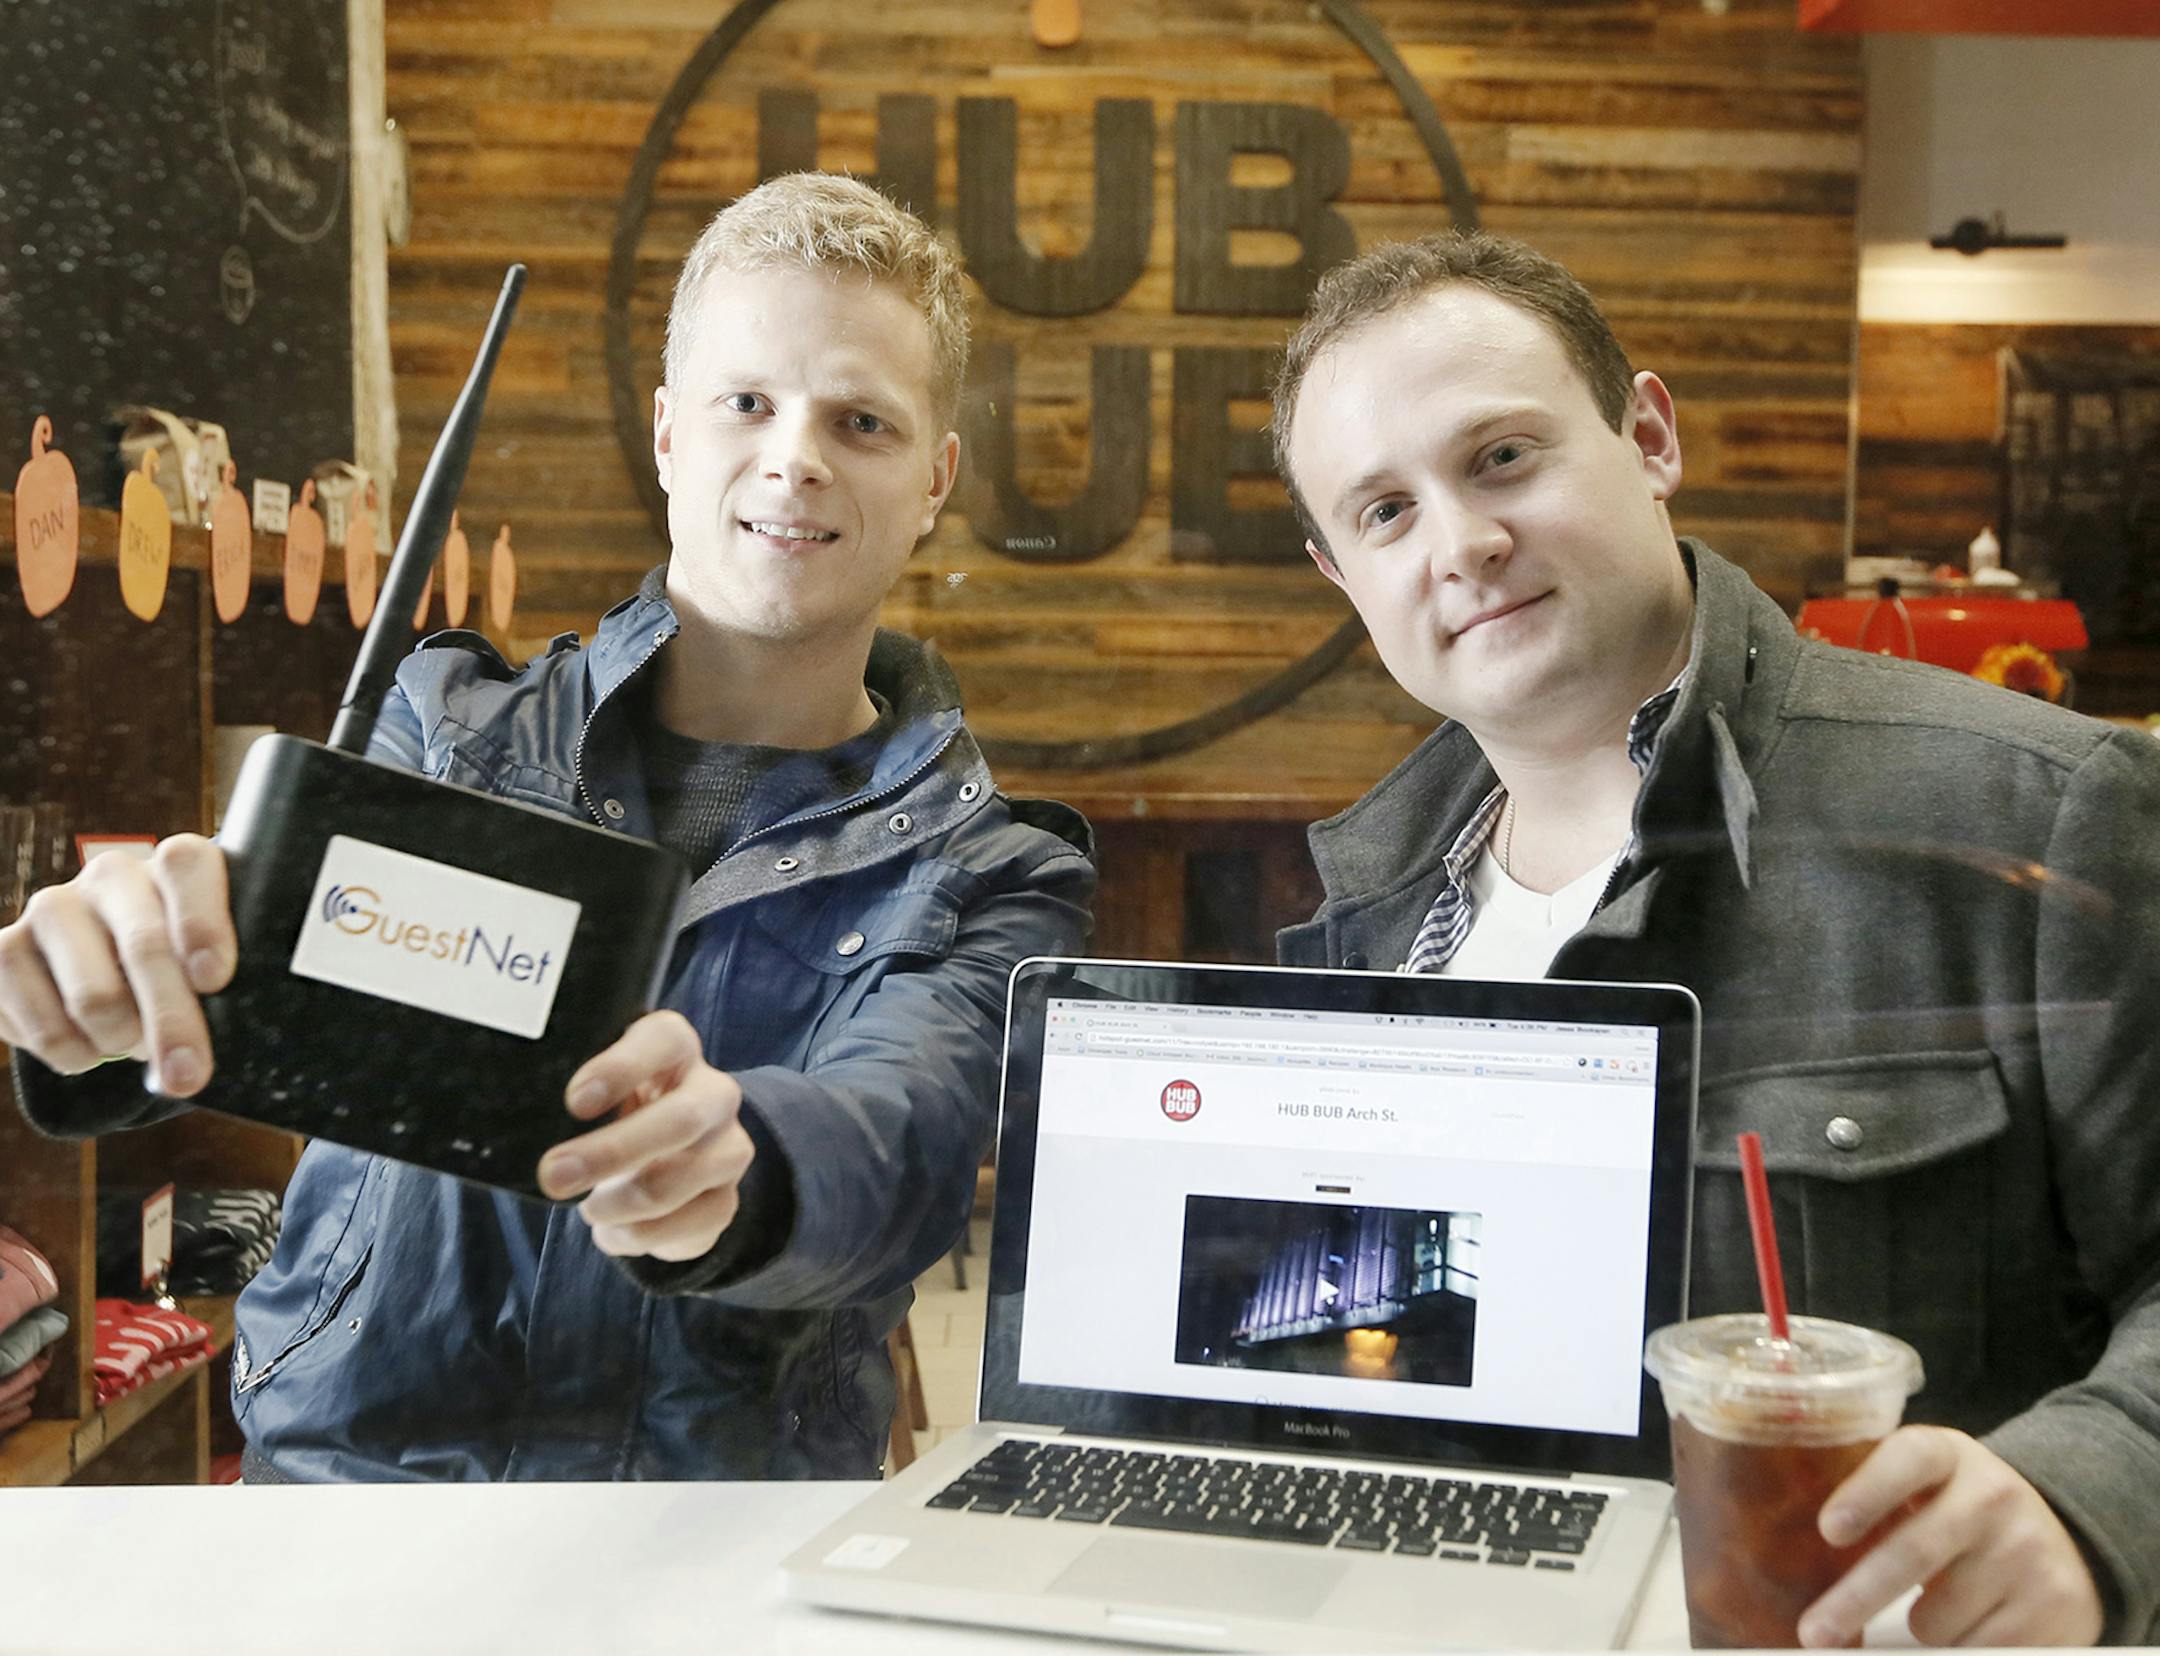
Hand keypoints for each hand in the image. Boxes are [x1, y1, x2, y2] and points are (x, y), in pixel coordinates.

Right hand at [0, 835, 234, 1094]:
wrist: (107, 971)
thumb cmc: (182, 968)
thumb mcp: (215, 965)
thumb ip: (223, 983)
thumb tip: (218, 1035)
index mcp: (176, 864)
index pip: (187, 868)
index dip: (201, 922)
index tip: (214, 980)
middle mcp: (112, 874)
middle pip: (145, 947)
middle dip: (172, 1021)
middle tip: (188, 1076)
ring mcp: (53, 908)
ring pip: (93, 997)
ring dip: (120, 1041)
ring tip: (130, 1042)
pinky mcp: (6, 950)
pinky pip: (42, 1026)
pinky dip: (75, 1054)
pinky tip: (88, 1045)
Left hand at [538, 1010, 753, 1261]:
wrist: (663, 1159)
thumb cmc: (612, 1113)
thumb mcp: (592, 1090)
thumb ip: (565, 1095)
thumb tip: (513, 1124)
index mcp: (674, 1048)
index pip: (662, 1041)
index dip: (621, 1069)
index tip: (573, 1102)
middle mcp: (713, 1092)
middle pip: (680, 1119)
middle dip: (611, 1153)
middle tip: (553, 1176)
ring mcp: (728, 1147)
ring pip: (679, 1180)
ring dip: (620, 1204)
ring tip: (588, 1209)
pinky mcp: (728, 1199)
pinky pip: (687, 1225)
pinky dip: (638, 1235)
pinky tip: (614, 1229)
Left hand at [1799, 1425, 2103, 1647]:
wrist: (2062, 1535)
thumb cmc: (1956, 1509)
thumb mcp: (1924, 1482)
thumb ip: (1873, 1497)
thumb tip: (1792, 1557)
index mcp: (1947, 1453)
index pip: (1906, 1459)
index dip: (1866, 1493)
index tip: (1828, 1531)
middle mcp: (1992, 1495)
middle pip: (1914, 1553)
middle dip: (1856, 1600)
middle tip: (1814, 1633)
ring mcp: (2027, 1552)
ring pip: (1938, 1618)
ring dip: (1917, 1628)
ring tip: (1930, 1605)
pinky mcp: (2054, 1606)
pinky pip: (1977, 1650)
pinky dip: (1954, 1650)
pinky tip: (1965, 1627)